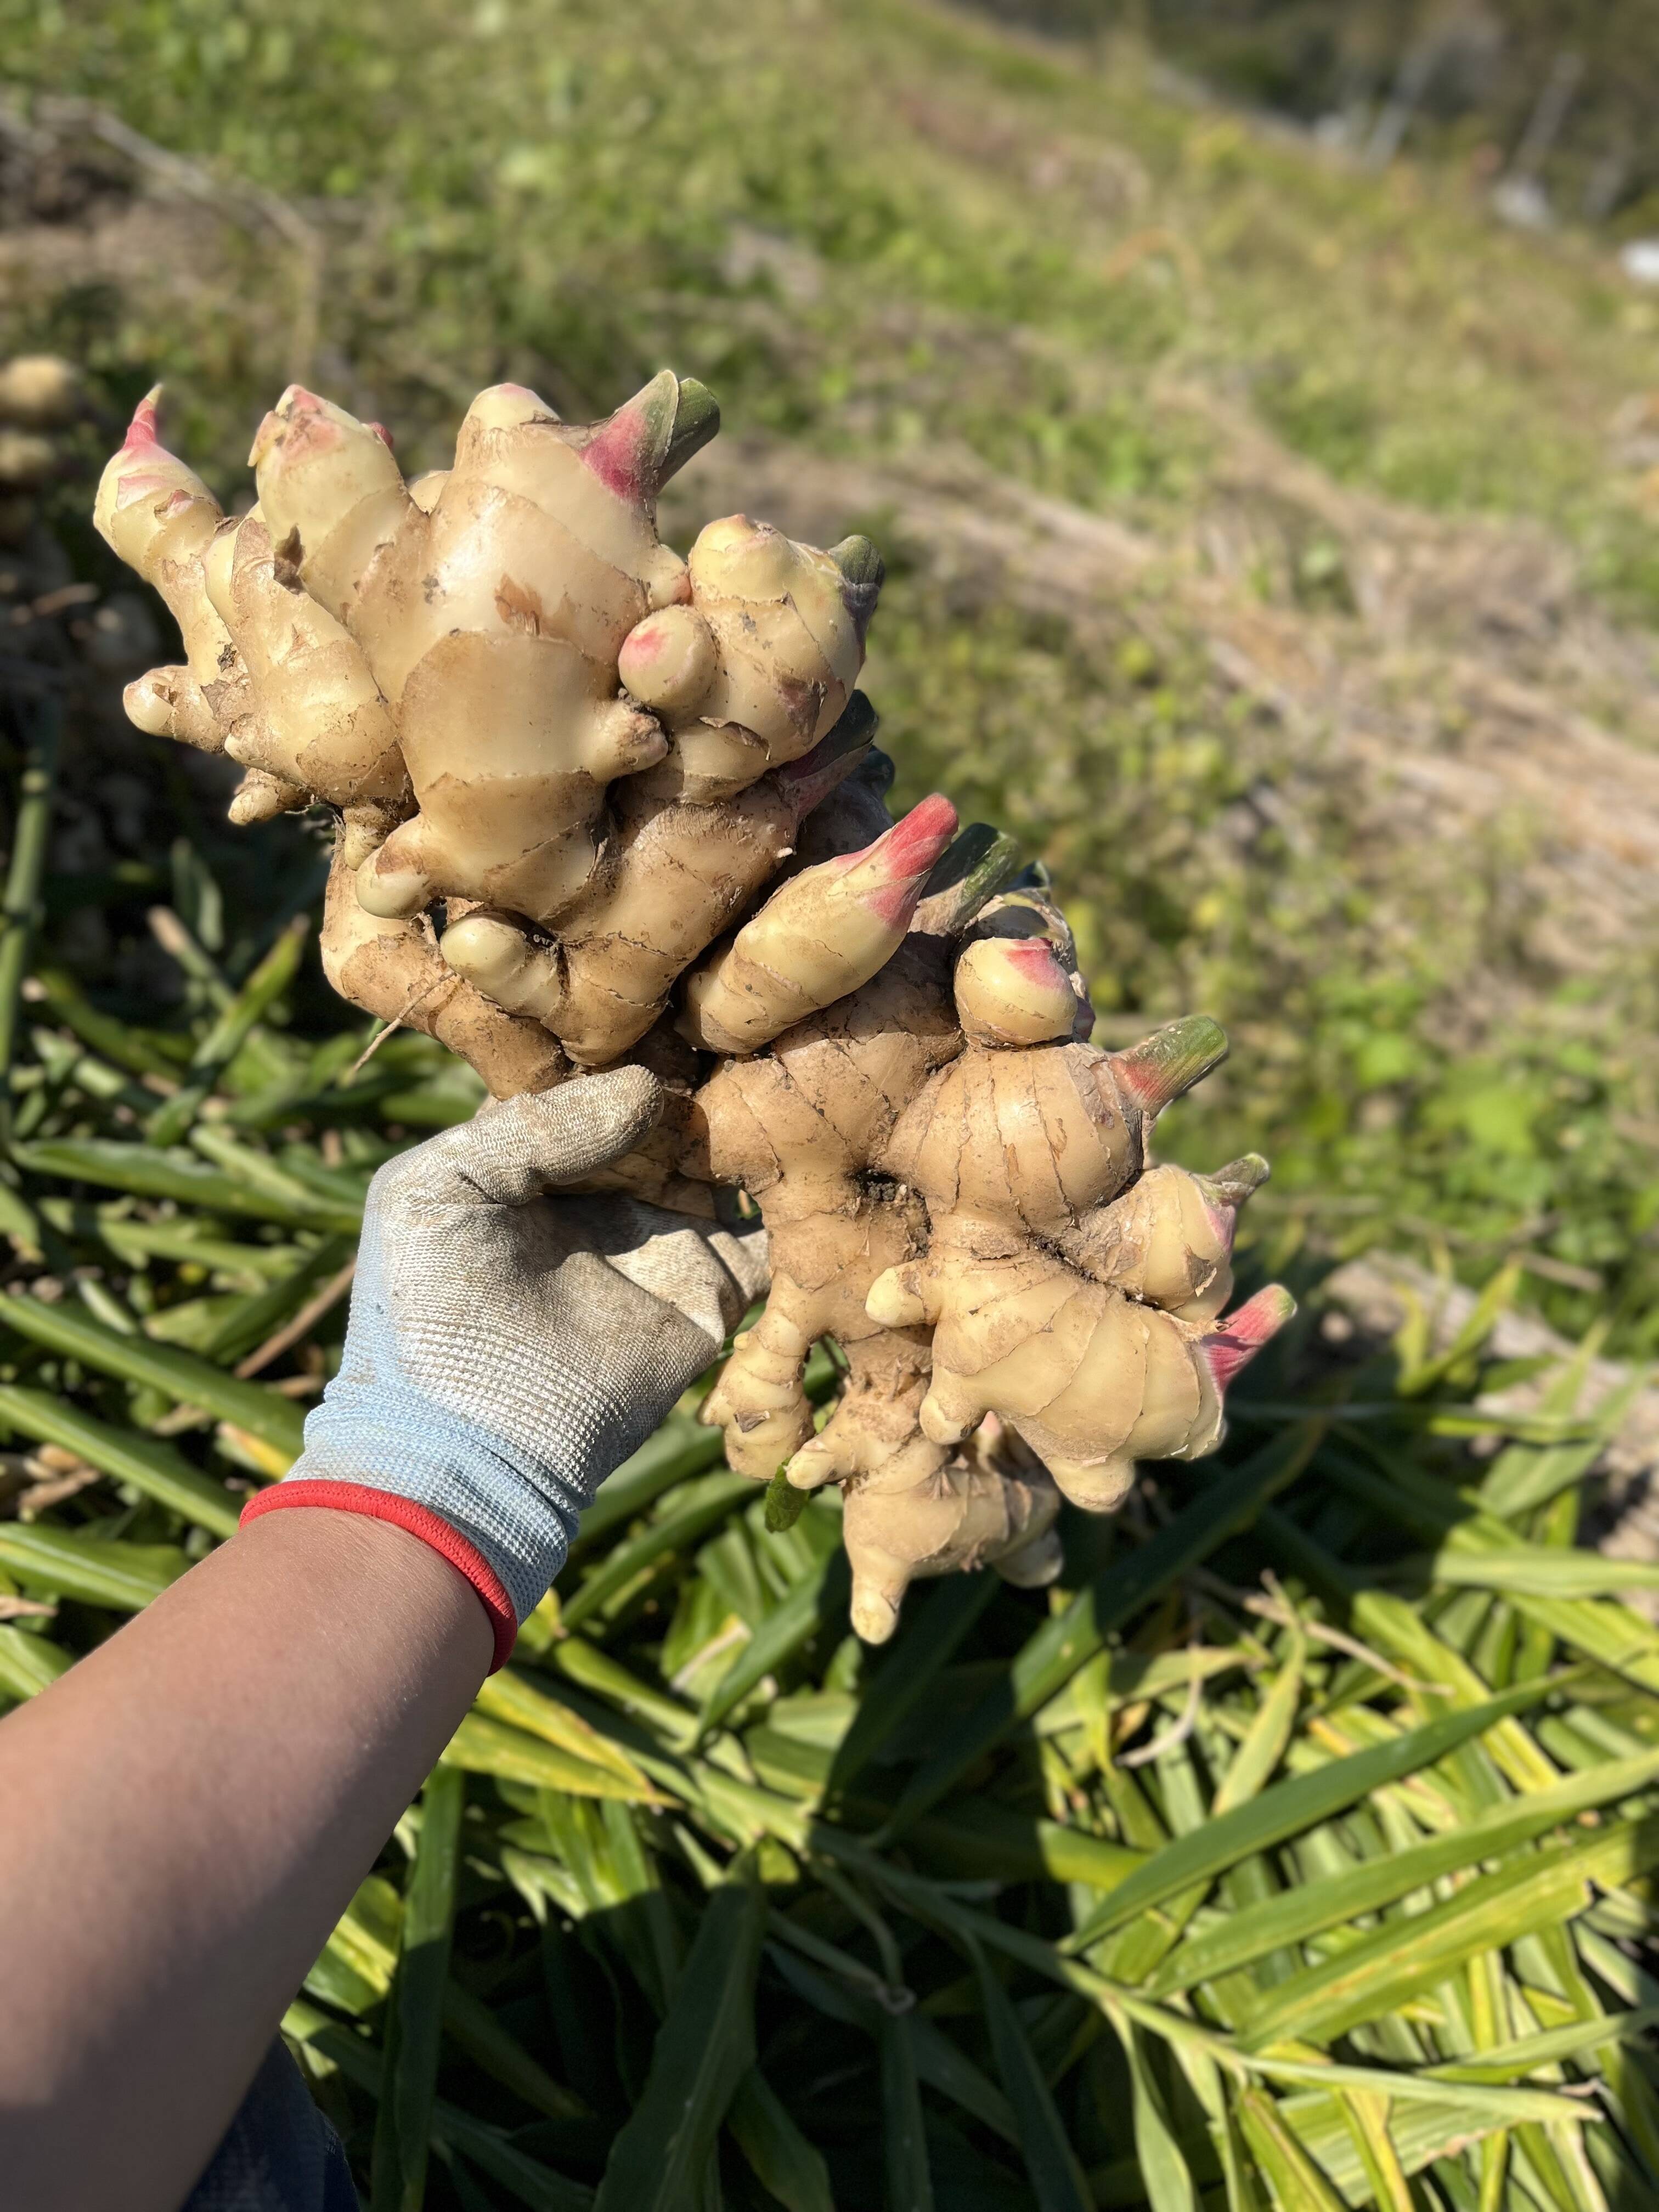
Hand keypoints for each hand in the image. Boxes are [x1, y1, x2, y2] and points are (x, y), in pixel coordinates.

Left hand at [243, 1066, 764, 1664]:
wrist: (470, 1447)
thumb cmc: (430, 1313)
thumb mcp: (438, 1187)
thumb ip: (533, 1122)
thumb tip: (648, 1090)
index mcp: (528, 1158)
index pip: (592, 1080)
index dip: (626, 1044)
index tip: (670, 996)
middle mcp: (601, 1189)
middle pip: (667, 1112)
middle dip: (697, 1077)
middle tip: (736, 1032)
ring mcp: (661, 1239)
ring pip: (724, 1159)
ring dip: (747, 1125)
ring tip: (769, 1079)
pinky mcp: (712, 1293)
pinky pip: (770, 1238)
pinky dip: (793, 1202)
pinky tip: (809, 1149)